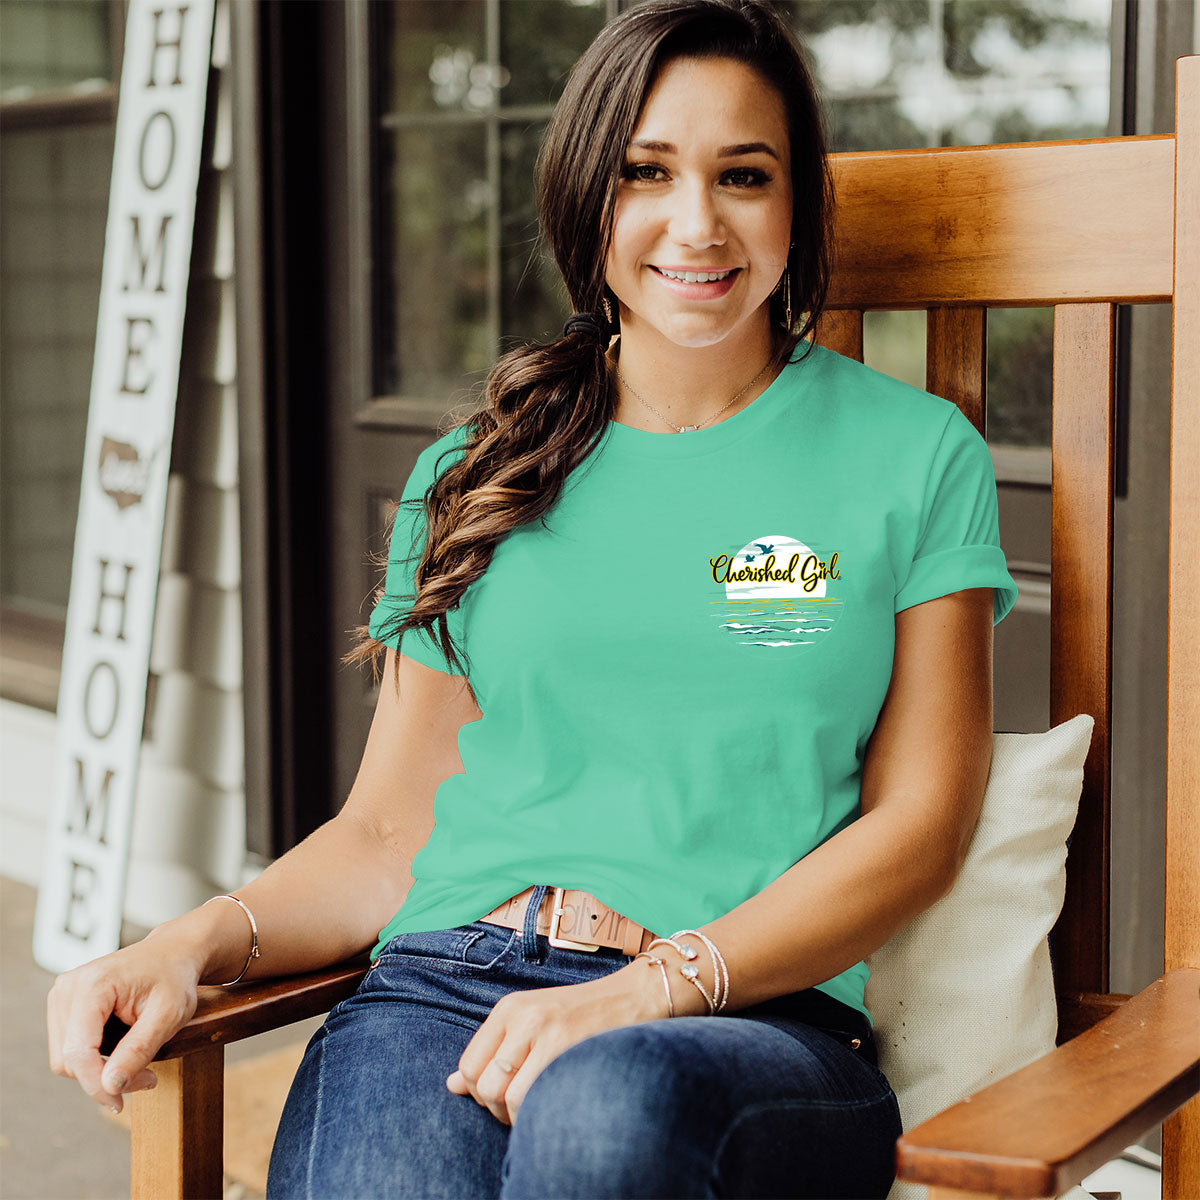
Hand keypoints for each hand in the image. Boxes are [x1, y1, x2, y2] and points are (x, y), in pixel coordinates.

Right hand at [46, 932, 203, 1114]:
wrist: (173, 953)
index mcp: (92, 984)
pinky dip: (94, 1058)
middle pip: (67, 1060)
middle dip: (102, 1078)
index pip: (78, 1053)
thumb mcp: (169, 1014)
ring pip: (65, 1059)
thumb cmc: (174, 978)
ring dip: (98, 1070)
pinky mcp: (64, 1005)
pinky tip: (123, 1046)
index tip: (122, 1102)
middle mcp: (68, 987)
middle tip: (145, 1076)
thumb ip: (139, 1050)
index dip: (96, 1085)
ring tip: (138, 1059)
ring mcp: (62, 995)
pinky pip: (70, 1048)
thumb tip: (110, 1085)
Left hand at [446, 958, 680, 1125]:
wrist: (631, 998)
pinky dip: (532, 1115)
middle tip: (517, 1108)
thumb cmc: (579, 1016)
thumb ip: (493, 1052)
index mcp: (508, 1009)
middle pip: (483, 1084)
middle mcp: (521, 1017)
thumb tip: (451, 1085)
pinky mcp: (564, 1047)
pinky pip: (529, 1098)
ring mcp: (543, 1031)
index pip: (468, 1065)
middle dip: (495, 1109)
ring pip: (503, 1096)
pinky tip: (548, 1106)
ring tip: (533, 1109)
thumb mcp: (530, 1024)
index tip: (499, 1097)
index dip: (478, 1092)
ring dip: (514, 1116)